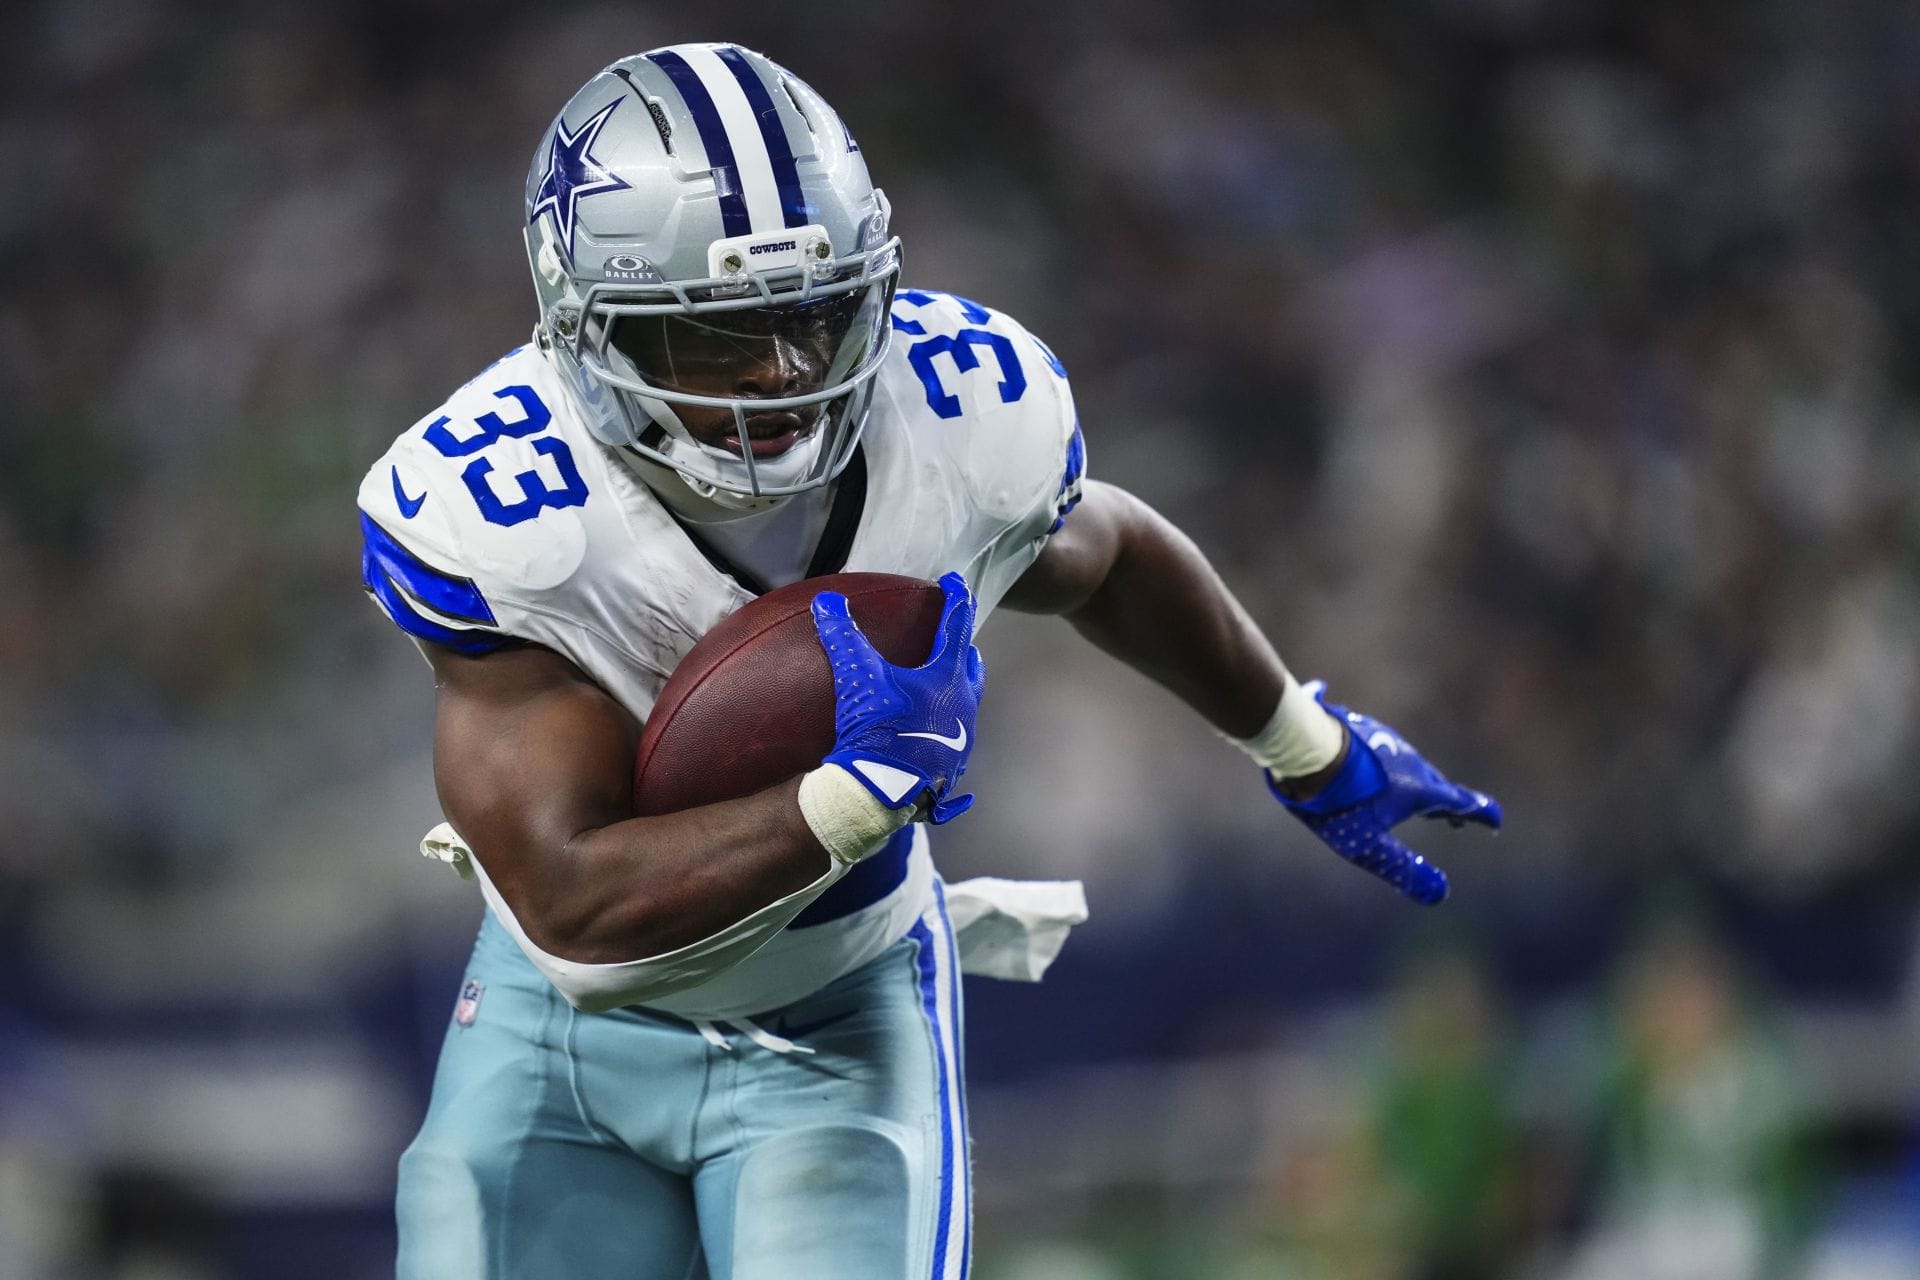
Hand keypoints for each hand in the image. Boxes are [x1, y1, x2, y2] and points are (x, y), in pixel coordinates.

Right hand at [812, 572, 986, 823]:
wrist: (880, 792)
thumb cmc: (877, 729)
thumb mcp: (859, 679)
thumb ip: (844, 638)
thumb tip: (826, 602)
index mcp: (949, 679)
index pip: (957, 626)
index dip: (956, 599)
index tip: (956, 581)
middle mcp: (964, 707)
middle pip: (972, 669)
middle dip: (966, 651)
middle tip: (961, 642)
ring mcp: (961, 740)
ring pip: (967, 706)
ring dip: (959, 691)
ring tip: (947, 686)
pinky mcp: (950, 767)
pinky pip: (954, 739)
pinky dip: (946, 726)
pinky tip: (931, 733)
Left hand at [1269, 681, 1500, 903]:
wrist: (1306, 750)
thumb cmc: (1339, 802)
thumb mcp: (1370, 846)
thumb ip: (1404, 869)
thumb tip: (1440, 895)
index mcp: (1420, 788)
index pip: (1461, 803)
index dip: (1481, 814)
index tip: (1494, 821)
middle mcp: (1411, 761)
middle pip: (1435, 785)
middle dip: (1448, 804)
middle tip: (1454, 820)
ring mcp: (1386, 741)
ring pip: (1409, 767)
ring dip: (1417, 784)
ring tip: (1414, 798)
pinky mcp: (1363, 730)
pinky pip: (1384, 752)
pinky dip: (1388, 767)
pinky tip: (1373, 772)